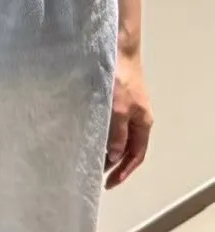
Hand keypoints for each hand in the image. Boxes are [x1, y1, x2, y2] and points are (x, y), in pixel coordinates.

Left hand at [105, 49, 152, 188]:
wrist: (116, 48)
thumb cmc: (118, 78)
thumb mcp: (118, 109)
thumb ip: (116, 134)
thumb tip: (113, 156)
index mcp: (142, 123)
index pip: (135, 155)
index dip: (124, 171)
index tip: (108, 183)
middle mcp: (137, 117)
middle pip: (127, 147)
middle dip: (115, 163)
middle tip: (96, 175)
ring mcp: (127, 108)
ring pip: (117, 135)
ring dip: (107, 148)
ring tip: (91, 158)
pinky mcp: (115, 98)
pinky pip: (110, 123)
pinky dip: (102, 133)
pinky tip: (88, 135)